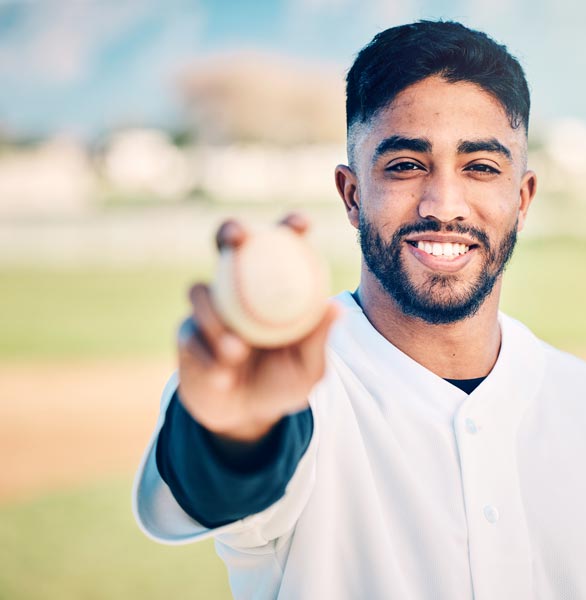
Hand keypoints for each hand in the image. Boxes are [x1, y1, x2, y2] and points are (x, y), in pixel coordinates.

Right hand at [176, 213, 339, 442]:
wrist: (246, 416)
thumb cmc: (283, 383)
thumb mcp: (308, 369)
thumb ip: (318, 340)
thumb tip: (335, 308)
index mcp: (274, 288)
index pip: (282, 246)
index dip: (289, 226)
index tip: (301, 223)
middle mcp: (239, 288)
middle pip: (227, 244)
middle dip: (230, 231)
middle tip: (237, 238)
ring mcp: (210, 308)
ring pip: (201, 291)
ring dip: (216, 320)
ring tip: (236, 352)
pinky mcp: (187, 333)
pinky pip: (191, 335)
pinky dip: (209, 355)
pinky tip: (223, 376)